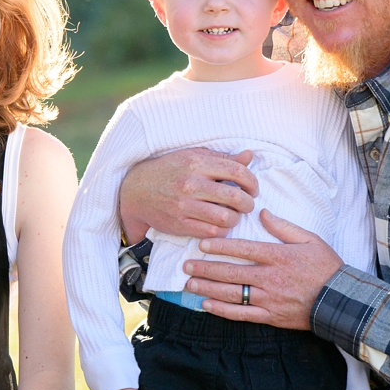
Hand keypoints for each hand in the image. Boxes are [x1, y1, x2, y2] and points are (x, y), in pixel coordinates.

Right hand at [119, 148, 258, 241]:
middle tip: (247, 204)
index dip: (252, 182)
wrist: (136, 190)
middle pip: (235, 197)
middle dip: (248, 203)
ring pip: (225, 218)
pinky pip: (211, 232)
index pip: (236, 171)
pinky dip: (222, 231)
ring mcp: (185, 206)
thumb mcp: (193, 157)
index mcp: (197, 163)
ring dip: (236, 218)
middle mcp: (191, 184)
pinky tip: (220, 224)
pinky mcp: (180, 224)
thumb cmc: (169, 170)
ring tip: (233, 215)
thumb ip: (222, 158)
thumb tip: (249, 156)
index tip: (252, 188)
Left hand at [186, 208, 342, 330]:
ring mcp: (268, 299)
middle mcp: (270, 277)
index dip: (220, 246)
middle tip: (186, 266)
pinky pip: (241, 314)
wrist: (340, 300)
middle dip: (205, 268)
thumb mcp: (310, 239)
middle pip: (231, 272)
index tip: (201, 244)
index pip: (243, 249)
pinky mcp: (270, 316)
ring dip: (208, 288)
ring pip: (231, 293)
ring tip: (190, 284)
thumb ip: (284, 227)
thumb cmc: (326, 267)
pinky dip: (222, 310)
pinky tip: (207, 305)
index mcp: (278, 256)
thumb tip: (263, 212)